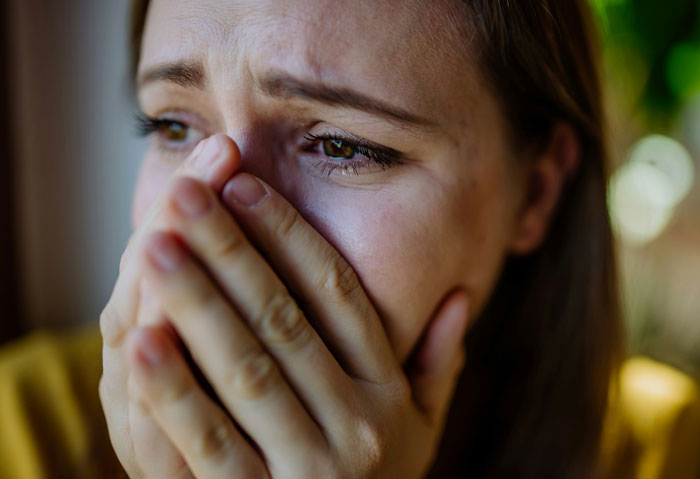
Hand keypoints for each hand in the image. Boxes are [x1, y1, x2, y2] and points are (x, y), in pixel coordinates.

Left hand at [101, 134, 470, 477]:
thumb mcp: (422, 429)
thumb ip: (437, 365)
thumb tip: (460, 298)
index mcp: (388, 394)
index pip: (338, 296)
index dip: (290, 238)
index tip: (246, 187)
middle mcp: (355, 424)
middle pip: (284, 321)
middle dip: (231, 252)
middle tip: (188, 192)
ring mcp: (309, 468)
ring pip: (247, 370)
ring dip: (198, 304)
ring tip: (155, 243)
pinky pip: (212, 443)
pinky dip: (176, 391)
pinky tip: (141, 339)